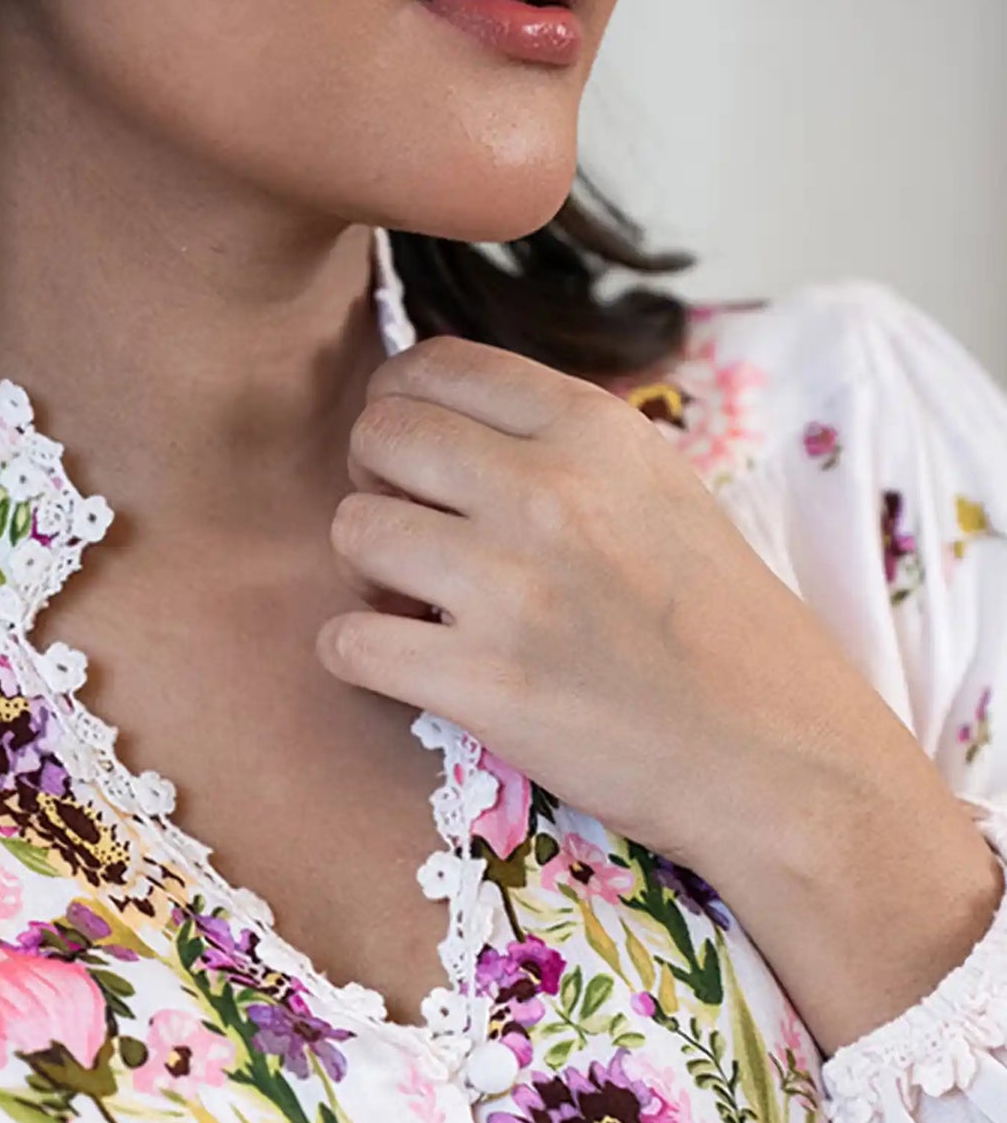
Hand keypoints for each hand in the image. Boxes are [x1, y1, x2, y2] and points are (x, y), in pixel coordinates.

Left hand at [315, 332, 937, 888]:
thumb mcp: (662, 491)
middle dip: (375, 482)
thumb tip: (456, 427)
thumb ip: (563, 449)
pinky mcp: (480, 682)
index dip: (400, 407)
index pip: (434, 365)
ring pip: (352, 532)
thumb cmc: (725, 632)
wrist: (776, 757)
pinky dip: (356, 655)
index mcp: (593, 430)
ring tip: (414, 605)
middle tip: (411, 534)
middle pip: (378, 436)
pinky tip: (404, 666)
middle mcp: (547, 490)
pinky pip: (345, 641)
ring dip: (365, 574)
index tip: (414, 456)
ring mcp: (509, 586)